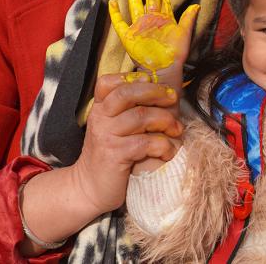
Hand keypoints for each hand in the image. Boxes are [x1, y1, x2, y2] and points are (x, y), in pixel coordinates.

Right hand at [19, 72, 181, 253]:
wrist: (89, 188)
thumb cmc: (110, 155)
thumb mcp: (114, 128)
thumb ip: (130, 110)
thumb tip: (159, 88)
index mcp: (100, 109)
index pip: (107, 82)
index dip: (131, 78)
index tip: (151, 81)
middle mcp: (100, 119)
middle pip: (127, 93)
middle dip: (155, 92)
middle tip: (173, 99)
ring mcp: (106, 137)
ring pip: (141, 117)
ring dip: (166, 120)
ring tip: (176, 130)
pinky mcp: (115, 156)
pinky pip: (145, 143)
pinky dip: (163, 145)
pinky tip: (168, 151)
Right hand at [109, 0, 199, 85]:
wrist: (165, 70)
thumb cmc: (176, 54)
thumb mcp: (185, 34)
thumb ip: (189, 19)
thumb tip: (197, 5)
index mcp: (164, 19)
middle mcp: (151, 20)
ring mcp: (139, 27)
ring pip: (135, 5)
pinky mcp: (129, 37)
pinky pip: (120, 23)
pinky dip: (115, 13)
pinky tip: (112, 2)